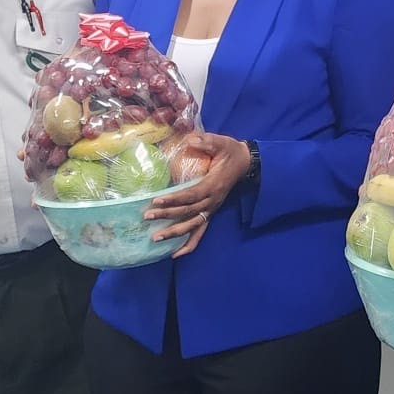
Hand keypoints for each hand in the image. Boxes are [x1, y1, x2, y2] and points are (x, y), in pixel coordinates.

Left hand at [145, 132, 251, 256]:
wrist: (246, 163)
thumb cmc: (231, 152)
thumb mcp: (222, 142)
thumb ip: (207, 141)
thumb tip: (192, 138)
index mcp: (213, 185)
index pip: (191, 195)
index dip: (174, 199)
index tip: (156, 201)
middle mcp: (212, 201)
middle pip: (188, 212)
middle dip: (167, 216)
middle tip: (147, 216)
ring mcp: (212, 209)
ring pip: (192, 225)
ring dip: (174, 233)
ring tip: (155, 238)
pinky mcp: (211, 213)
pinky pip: (200, 232)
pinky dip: (189, 245)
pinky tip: (175, 254)